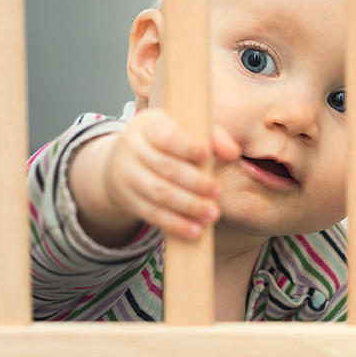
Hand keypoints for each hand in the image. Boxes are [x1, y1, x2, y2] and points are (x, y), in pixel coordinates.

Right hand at [102, 107, 242, 241]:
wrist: (122, 161)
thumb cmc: (164, 142)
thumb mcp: (182, 130)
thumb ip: (212, 137)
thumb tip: (233, 153)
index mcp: (149, 125)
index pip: (166, 135)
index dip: (186, 146)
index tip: (205, 155)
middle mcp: (133, 148)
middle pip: (165, 167)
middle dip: (194, 182)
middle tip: (217, 191)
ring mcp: (127, 175)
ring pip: (158, 193)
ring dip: (188, 206)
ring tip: (212, 214)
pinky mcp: (129, 200)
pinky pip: (152, 214)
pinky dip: (175, 224)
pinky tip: (195, 230)